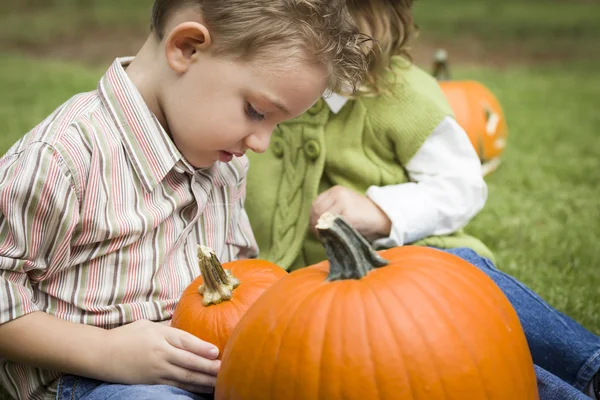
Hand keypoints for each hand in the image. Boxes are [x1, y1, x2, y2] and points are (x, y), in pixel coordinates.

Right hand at [100, 320, 219, 392]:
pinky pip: (175, 386)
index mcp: (159, 336)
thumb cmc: (127, 336)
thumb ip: (169, 329)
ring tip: (219, 382)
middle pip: (188, 362)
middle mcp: (159, 353)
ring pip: (184, 377)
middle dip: (208, 367)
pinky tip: (201, 389)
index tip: (216, 351)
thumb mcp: (148, 325)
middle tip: (225, 369)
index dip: (201, 347)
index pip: (184, 341)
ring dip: (203, 380)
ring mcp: (155, 370)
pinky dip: (190, 388)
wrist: (101, 354)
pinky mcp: (151, 383)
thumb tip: (189, 333)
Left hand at [310, 185, 391, 240]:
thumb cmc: (360, 214)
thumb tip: (313, 223)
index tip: (315, 228)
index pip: (315, 204)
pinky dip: (330, 233)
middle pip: (317, 211)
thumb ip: (329, 209)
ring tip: (325, 237)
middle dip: (315, 225)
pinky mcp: (348, 215)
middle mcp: (338, 194)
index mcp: (335, 190)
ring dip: (321, 230)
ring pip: (322, 218)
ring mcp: (343, 203)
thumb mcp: (343, 204)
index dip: (312, 217)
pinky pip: (333, 225)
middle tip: (319, 235)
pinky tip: (333, 237)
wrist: (381, 216)